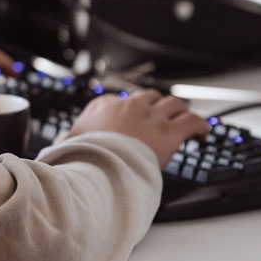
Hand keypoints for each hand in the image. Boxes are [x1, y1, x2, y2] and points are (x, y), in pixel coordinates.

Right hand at [54, 89, 209, 166]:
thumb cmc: (86, 155)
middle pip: (149, 96)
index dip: (125, 110)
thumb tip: (56, 143)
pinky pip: (192, 121)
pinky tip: (203, 134)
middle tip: (161, 117)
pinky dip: (200, 125)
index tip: (128, 119)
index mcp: (105, 106)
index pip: (117, 100)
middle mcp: (130, 105)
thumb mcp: (69, 144)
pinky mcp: (171, 129)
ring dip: (180, 111)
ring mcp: (152, 115)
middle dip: (156, 105)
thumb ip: (65, 141)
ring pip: (173, 103)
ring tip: (184, 120)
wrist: (103, 164)